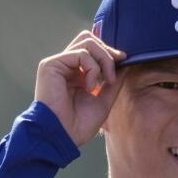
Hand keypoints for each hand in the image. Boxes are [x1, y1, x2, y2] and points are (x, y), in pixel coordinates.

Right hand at [35, 31, 126, 146]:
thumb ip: (113, 81)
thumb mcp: (104, 100)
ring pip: (87, 42)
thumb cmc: (78, 125)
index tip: (124, 62)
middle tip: (114, 72)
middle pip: (89, 39)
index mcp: (75, 73)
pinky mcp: (51, 65)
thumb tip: (126, 63)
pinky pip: (80, 53)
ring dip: (104, 60)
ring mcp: (58, 63)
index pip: (93, 49)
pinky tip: (90, 87)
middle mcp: (65, 66)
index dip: (109, 52)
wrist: (62, 137)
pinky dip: (92, 68)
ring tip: (106, 81)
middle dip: (108, 52)